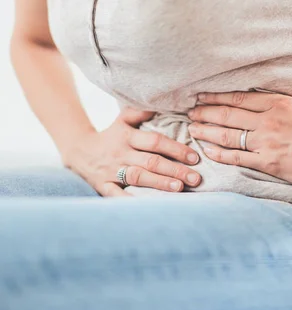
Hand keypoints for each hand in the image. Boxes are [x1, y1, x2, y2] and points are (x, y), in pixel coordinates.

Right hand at [65, 108, 201, 196]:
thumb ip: (142, 112)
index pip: (155, 142)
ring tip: (180, 188)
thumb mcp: (122, 119)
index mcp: (127, 137)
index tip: (194, 157)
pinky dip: (131, 202)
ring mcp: (112, 171)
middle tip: (196, 178)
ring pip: (138, 177)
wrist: (78, 150)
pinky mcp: (103, 186)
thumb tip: (165, 101)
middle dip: (175, 170)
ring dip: (159, 183)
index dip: (175, 149)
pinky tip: (149, 207)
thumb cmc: (110, 136)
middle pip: (151, 161)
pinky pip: (117, 196)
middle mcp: (121, 154)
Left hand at [188, 79, 291, 194]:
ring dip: (207, 130)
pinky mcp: (267, 162)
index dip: (217, 96)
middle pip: (228, 114)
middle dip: (206, 111)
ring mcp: (266, 142)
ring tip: (191, 128)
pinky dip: (219, 153)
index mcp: (280, 103)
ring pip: (227, 134)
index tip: (202, 94)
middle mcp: (268, 121)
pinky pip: (236, 157)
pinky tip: (206, 149)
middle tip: (190, 110)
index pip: (240, 97)